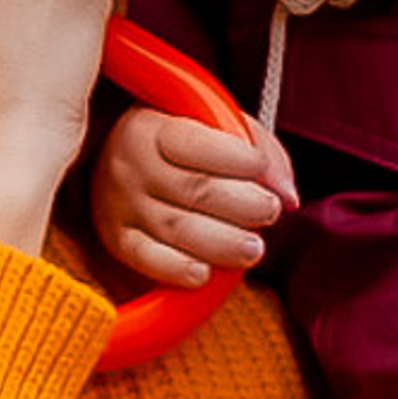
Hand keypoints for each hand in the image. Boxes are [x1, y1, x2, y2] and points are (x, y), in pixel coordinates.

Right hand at [91, 103, 298, 287]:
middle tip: (270, 211)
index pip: (197, 145)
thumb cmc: (174, 142)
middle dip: (242, 205)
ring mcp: (123, 207)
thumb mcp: (211, 124)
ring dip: (223, 243)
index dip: (238, 159)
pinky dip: (178, 270)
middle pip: (194, 190)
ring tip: (253, 248)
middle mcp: (133, 167)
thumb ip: (258, 147)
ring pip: (176, 229)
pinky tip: (206, 274)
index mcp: (154, 130)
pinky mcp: (119, 241)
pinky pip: (148, 260)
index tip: (262, 167)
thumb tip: (288, 194)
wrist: (109, 158)